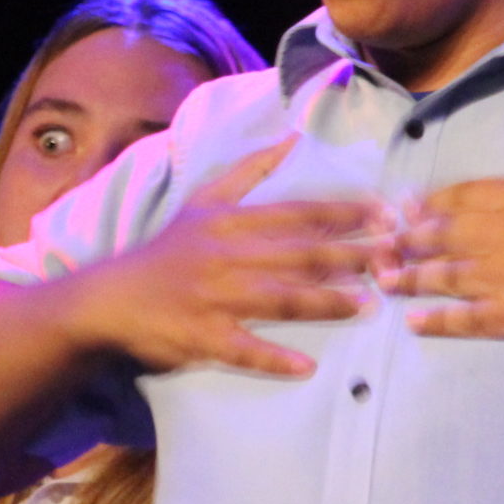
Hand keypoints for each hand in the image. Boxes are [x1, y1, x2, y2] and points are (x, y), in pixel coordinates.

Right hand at [62, 139, 384, 377]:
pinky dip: (274, 359)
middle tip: (393, 259)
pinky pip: (244, 350)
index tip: (384, 214)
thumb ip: (251, 169)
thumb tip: (292, 136)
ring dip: (326, 303)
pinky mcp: (203, 338)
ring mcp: (215, 299)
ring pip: (281, 300)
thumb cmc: (168, 249)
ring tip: (367, 306)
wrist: (110, 298)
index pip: (297, 214)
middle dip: (350, 257)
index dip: (344, 214)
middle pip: (299, 256)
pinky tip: (306, 366)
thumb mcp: (204, 199)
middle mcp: (227, 257)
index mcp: (230, 222)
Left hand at [382, 100, 503, 341]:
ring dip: (412, 277)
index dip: (433, 203)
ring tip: (382, 279)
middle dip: (409, 239)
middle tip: (378, 244)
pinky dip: (440, 320)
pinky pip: (473, 319)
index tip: (405, 207)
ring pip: (450, 275)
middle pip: (447, 235)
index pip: (468, 196)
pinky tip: (414, 322)